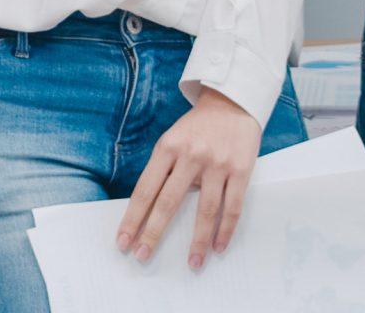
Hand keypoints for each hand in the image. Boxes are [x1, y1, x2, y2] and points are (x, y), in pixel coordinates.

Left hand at [115, 87, 263, 269]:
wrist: (232, 101)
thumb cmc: (197, 126)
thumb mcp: (172, 139)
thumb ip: (163, 169)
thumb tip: (149, 211)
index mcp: (168, 147)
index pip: (145, 190)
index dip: (133, 218)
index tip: (123, 242)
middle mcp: (191, 155)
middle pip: (168, 202)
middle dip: (153, 233)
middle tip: (143, 256)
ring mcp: (217, 164)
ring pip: (205, 210)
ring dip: (198, 241)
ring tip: (193, 263)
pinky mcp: (241, 169)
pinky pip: (233, 206)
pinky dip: (225, 230)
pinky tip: (219, 246)